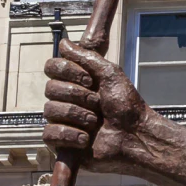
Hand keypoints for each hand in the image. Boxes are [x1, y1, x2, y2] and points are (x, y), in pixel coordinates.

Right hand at [42, 42, 149, 169]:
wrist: (136, 135)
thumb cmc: (127, 105)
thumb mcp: (110, 74)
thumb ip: (86, 57)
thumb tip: (64, 42)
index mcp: (75, 82)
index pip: (52, 67)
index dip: (68, 72)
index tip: (90, 81)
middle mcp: (66, 99)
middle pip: (50, 89)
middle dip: (78, 96)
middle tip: (98, 104)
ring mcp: (62, 120)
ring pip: (50, 111)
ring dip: (78, 115)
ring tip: (95, 122)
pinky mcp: (61, 143)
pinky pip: (48, 134)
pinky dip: (68, 134)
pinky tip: (85, 139)